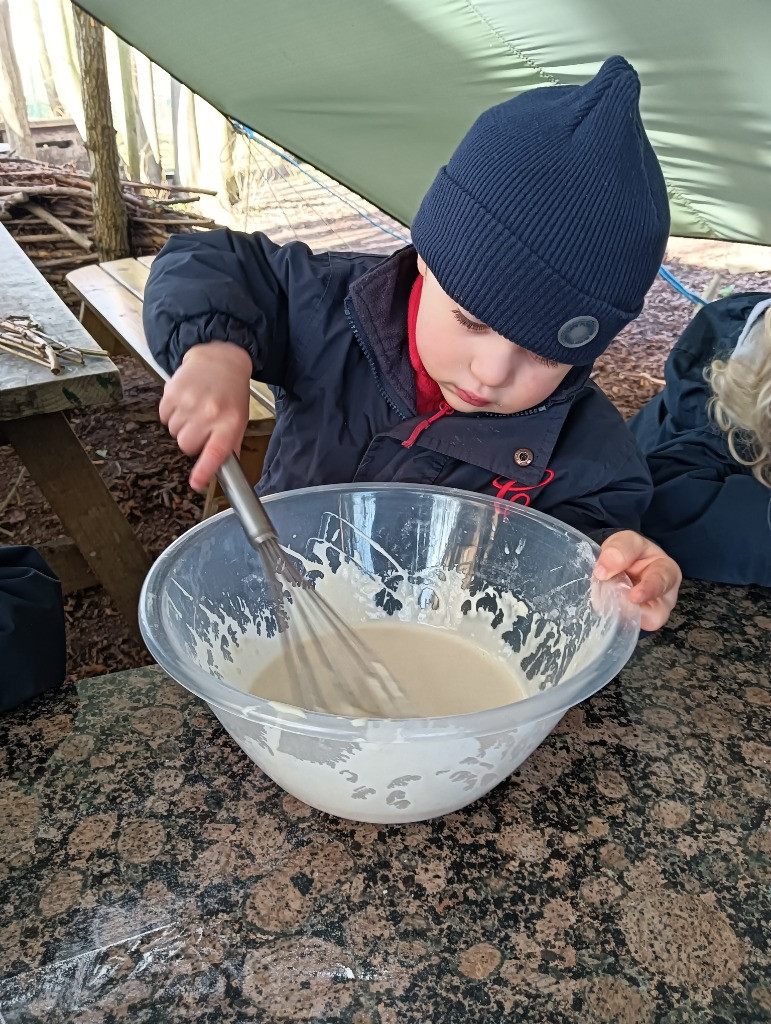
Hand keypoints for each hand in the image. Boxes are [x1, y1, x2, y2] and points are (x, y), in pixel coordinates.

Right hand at [159, 341, 251, 491]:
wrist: (220, 359)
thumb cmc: (231, 392)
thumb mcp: (239, 419)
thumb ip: (231, 446)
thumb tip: (225, 474)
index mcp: (229, 422)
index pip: (214, 453)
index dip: (203, 471)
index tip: (196, 483)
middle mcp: (209, 412)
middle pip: (186, 446)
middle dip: (192, 441)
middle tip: (201, 427)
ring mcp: (189, 401)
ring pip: (174, 432)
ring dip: (181, 426)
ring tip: (194, 410)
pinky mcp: (172, 392)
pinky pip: (163, 417)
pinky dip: (171, 414)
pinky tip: (184, 403)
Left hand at [594, 530, 681, 630]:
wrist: (616, 562)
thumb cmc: (629, 551)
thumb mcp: (627, 541)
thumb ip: (620, 549)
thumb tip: (603, 570)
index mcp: (666, 571)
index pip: (663, 581)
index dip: (649, 590)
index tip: (634, 596)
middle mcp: (662, 596)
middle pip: (657, 613)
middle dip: (638, 612)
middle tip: (620, 606)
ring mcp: (648, 612)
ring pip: (640, 623)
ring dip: (623, 615)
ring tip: (610, 603)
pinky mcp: (632, 621)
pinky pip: (625, 626)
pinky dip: (614, 618)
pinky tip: (606, 608)